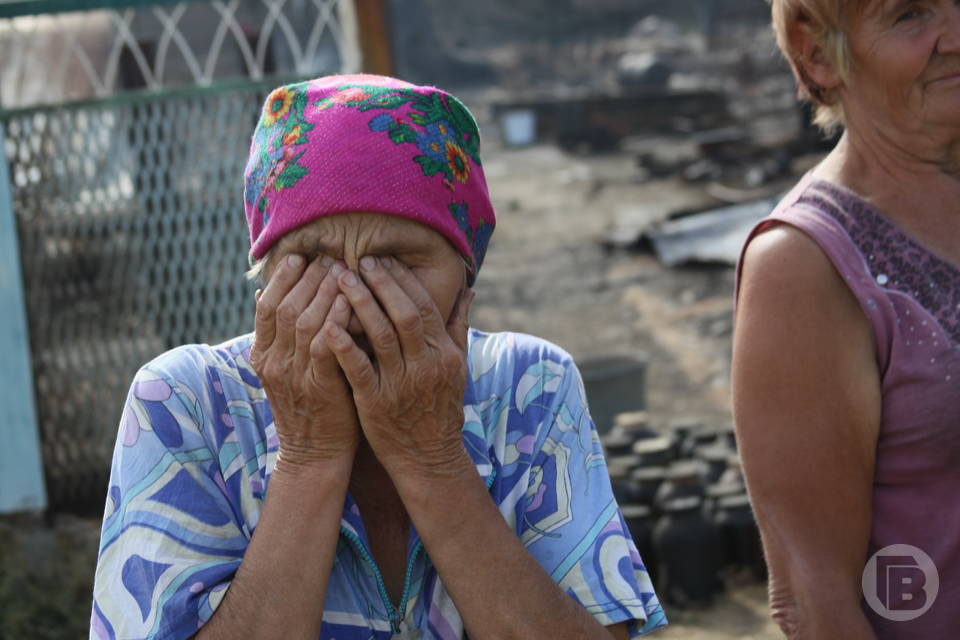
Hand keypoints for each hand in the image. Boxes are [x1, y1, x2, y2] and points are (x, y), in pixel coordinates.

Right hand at [250, 254, 359, 468]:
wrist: (315, 454)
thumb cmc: (309, 405)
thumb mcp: (286, 368)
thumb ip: (278, 334)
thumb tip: (264, 293)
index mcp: (262, 355)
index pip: (267, 305)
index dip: (283, 278)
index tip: (302, 255)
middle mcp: (272, 362)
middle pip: (285, 306)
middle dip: (308, 277)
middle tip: (329, 256)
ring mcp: (293, 375)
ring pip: (302, 320)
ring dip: (323, 291)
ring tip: (342, 270)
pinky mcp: (318, 387)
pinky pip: (324, 346)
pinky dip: (335, 321)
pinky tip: (349, 303)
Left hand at [322, 255, 474, 481]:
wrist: (429, 458)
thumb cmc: (440, 408)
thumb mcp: (457, 366)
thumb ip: (458, 326)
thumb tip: (468, 289)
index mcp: (443, 353)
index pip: (423, 306)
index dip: (402, 281)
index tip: (383, 259)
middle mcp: (425, 365)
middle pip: (404, 314)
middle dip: (381, 284)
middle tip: (359, 259)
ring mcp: (401, 385)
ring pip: (381, 336)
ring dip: (361, 304)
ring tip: (341, 279)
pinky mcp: (376, 404)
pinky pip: (359, 370)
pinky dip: (345, 347)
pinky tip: (328, 325)